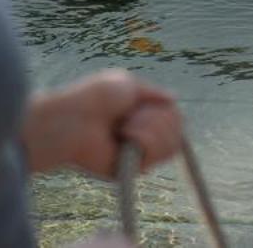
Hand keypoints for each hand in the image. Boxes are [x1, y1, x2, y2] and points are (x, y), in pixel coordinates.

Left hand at [22, 69, 182, 178]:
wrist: (75, 120)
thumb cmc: (96, 98)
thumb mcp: (129, 83)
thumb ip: (153, 92)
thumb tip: (174, 98)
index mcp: (141, 114)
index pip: (174, 118)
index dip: (169, 112)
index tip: (150, 104)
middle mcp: (143, 134)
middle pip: (177, 130)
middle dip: (157, 118)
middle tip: (130, 116)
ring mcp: (140, 153)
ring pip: (172, 143)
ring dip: (151, 128)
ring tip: (125, 128)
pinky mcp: (134, 168)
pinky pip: (158, 155)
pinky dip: (146, 140)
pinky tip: (127, 137)